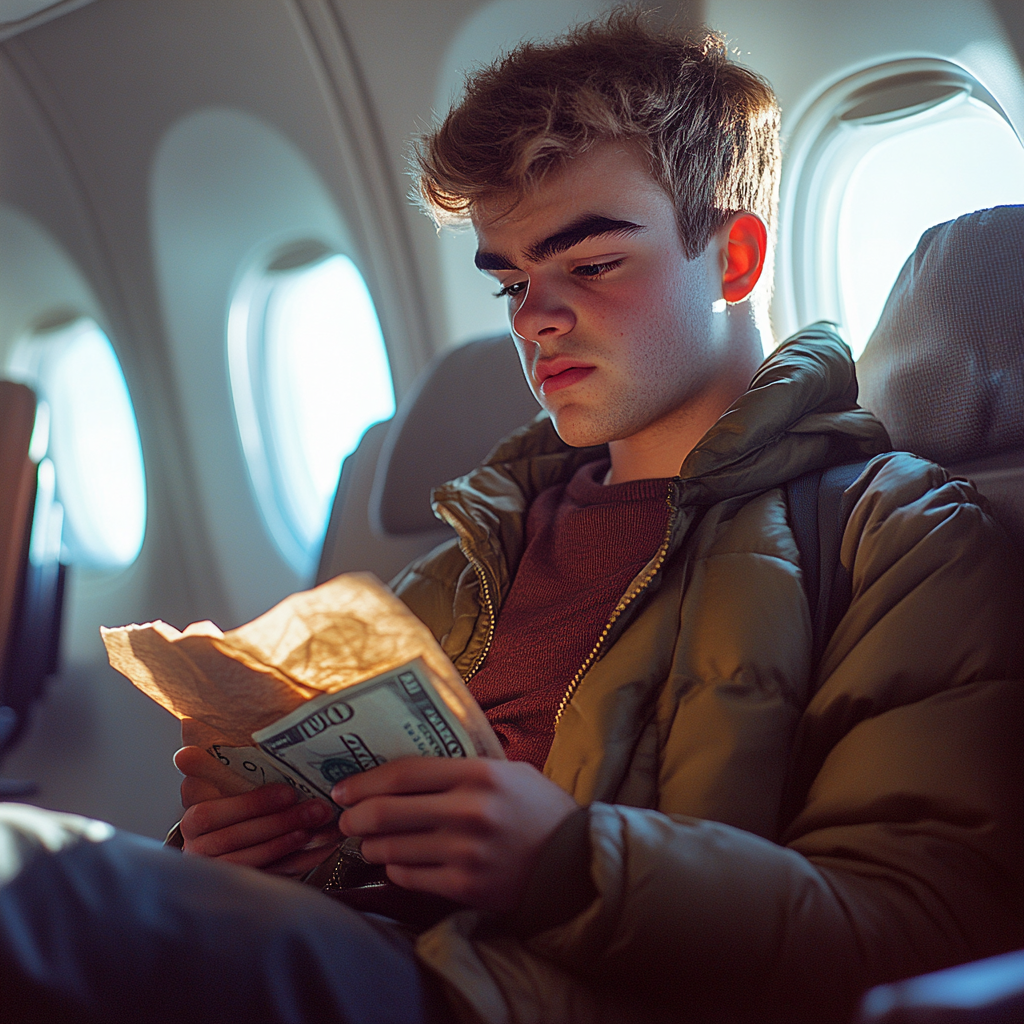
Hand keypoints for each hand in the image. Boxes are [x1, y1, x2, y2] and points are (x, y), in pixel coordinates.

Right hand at [175, 745, 337, 875]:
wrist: (232, 840)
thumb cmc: (230, 804)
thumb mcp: (218, 783)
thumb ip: (205, 767)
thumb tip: (184, 754)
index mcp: (193, 822)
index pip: (212, 815)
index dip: (251, 804)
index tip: (288, 791)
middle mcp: (199, 850)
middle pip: (236, 839)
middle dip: (280, 822)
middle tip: (315, 808)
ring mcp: (219, 872)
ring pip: (252, 862)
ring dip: (289, 843)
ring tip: (317, 827)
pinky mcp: (243, 888)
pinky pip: (272, 877)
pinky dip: (300, 861)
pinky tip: (321, 847)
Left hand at [333, 757, 577, 912]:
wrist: (576, 863)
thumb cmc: (538, 810)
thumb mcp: (508, 771)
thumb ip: (462, 766)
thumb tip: (407, 768)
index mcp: (477, 774)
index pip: (403, 773)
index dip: (364, 781)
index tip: (344, 788)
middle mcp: (468, 811)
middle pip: (386, 811)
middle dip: (354, 816)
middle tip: (345, 819)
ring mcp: (465, 852)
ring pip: (391, 847)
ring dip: (371, 846)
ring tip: (369, 842)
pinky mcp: (465, 886)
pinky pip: (409, 877)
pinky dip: (395, 870)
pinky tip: (398, 863)